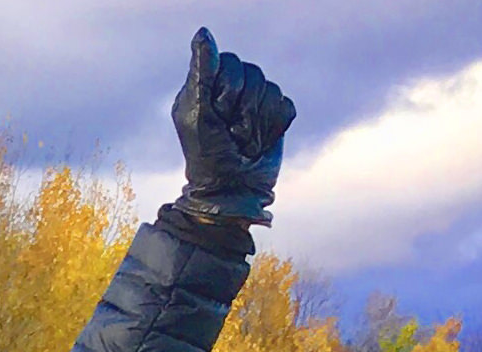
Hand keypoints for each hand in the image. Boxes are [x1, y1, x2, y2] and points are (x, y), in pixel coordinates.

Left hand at [171, 27, 293, 226]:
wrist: (232, 189)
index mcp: (208, 87)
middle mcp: (232, 91)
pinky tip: (259, 143)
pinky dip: (272, 128)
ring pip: (271, 90)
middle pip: (253, 73)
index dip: (227, 88)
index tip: (216, 112)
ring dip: (255, 121)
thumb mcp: (197, 112)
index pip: (229, 62)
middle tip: (229, 131)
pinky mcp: (275, 118)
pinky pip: (284, 107)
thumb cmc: (207, 155)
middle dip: (242, 107)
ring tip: (242, 140)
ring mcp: (255, 104)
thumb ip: (202, 72)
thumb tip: (203, 32)